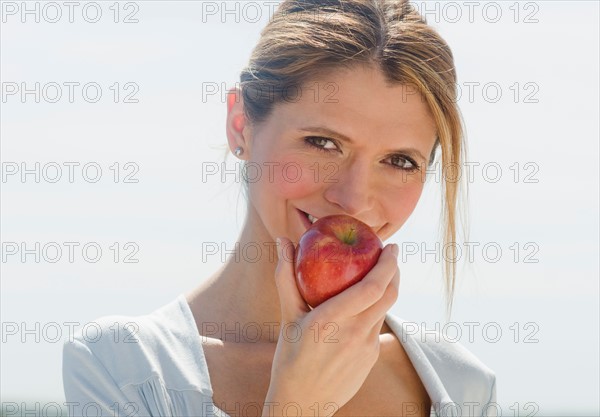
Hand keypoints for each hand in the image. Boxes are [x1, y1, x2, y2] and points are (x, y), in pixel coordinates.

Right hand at [262, 237, 399, 416]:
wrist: (302, 403)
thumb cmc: (290, 358)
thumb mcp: (287, 317)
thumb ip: (286, 277)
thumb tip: (282, 241)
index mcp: (331, 320)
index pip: (372, 287)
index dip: (387, 265)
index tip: (390, 246)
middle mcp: (354, 334)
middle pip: (389, 296)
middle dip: (395, 271)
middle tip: (390, 254)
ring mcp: (366, 348)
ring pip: (386, 311)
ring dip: (389, 289)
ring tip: (381, 274)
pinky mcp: (371, 358)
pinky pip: (378, 327)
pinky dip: (377, 310)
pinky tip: (366, 305)